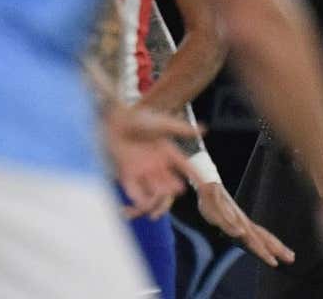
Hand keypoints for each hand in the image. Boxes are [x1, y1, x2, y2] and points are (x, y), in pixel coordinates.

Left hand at [104, 105, 202, 220]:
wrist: (115, 118)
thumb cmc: (139, 118)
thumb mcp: (163, 124)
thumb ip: (181, 129)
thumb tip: (204, 129)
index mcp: (168, 153)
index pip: (185, 167)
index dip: (196, 176)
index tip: (206, 185)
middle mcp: (157, 165)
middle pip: (169, 185)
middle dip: (171, 194)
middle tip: (174, 193)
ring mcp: (143, 171)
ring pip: (153, 192)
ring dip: (156, 201)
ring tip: (156, 205)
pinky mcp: (127, 174)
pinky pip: (135, 191)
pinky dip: (139, 200)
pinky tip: (141, 205)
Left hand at [197, 182, 294, 266]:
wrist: (210, 187)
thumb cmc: (210, 202)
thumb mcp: (216, 215)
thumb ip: (229, 225)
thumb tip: (242, 233)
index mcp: (241, 225)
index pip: (256, 242)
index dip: (265, 253)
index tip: (275, 263)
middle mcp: (246, 224)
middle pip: (265, 239)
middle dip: (278, 249)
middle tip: (292, 259)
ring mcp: (245, 222)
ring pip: (264, 235)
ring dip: (276, 245)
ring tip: (288, 253)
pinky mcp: (241, 221)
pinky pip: (258, 232)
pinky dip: (266, 240)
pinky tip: (269, 244)